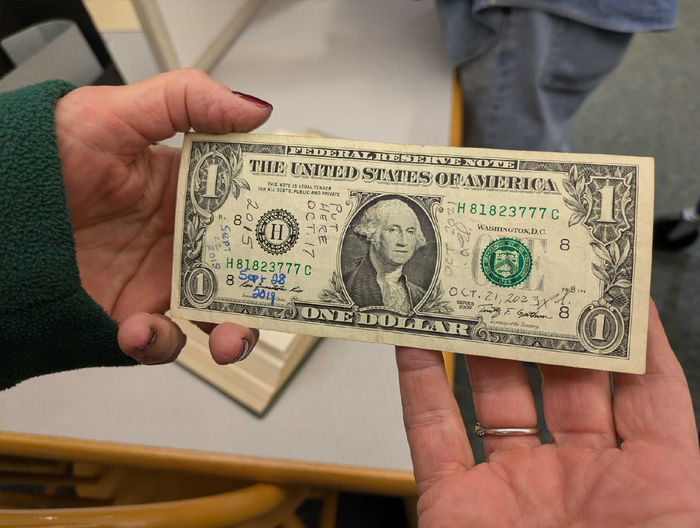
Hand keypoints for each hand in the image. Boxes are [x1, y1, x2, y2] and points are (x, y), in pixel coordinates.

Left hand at [54, 69, 271, 364]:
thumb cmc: (45, 154)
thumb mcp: (115, 113)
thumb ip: (186, 101)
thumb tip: (255, 110)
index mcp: (191, 194)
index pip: (253, 210)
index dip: (282, 220)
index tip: (305, 227)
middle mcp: (182, 242)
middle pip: (246, 272)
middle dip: (271, 292)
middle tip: (284, 298)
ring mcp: (157, 283)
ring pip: (216, 317)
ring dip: (232, 334)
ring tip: (226, 340)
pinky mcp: (127, 318)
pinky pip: (158, 344)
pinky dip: (158, 345)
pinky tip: (141, 329)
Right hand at [396, 302, 699, 526]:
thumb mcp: (679, 498)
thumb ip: (663, 411)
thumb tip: (651, 339)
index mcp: (640, 479)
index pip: (632, 384)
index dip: (619, 328)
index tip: (603, 275)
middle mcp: (573, 476)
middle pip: (554, 379)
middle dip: (541, 322)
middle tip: (529, 270)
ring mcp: (509, 488)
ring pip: (488, 396)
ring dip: (476, 343)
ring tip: (472, 291)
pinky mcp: (452, 504)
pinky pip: (430, 433)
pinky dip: (418, 383)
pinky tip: (415, 340)